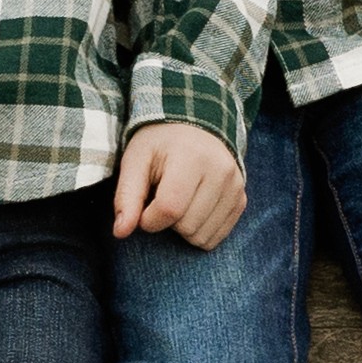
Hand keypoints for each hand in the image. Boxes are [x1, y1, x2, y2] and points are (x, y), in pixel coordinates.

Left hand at [110, 120, 248, 249]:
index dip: (148, 219)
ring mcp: (235, 187)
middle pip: (187, 226)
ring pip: (202, 236)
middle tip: (162, 197)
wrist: (193, 125)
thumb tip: (121, 233)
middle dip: (167, 221)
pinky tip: (192, 208)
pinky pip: (217, 236)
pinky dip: (199, 230)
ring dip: (183, 228)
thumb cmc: (159, 145)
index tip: (143, 209)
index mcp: (191, 157)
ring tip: (178, 200)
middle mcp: (221, 172)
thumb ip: (126, 197)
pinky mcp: (241, 200)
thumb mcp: (134, 161)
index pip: (169, 208)